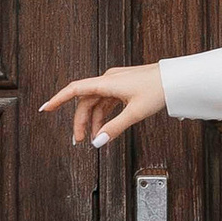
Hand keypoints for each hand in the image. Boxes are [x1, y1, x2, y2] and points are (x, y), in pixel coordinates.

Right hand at [39, 62, 165, 149]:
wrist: (176, 79)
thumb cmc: (158, 89)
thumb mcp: (135, 112)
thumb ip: (115, 127)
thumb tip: (98, 141)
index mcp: (107, 82)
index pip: (75, 90)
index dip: (58, 99)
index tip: (45, 108)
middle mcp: (109, 80)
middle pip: (85, 101)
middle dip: (80, 121)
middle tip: (80, 140)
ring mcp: (116, 83)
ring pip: (97, 103)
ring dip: (93, 121)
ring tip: (94, 139)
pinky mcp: (124, 87)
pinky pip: (107, 102)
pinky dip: (104, 116)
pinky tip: (104, 128)